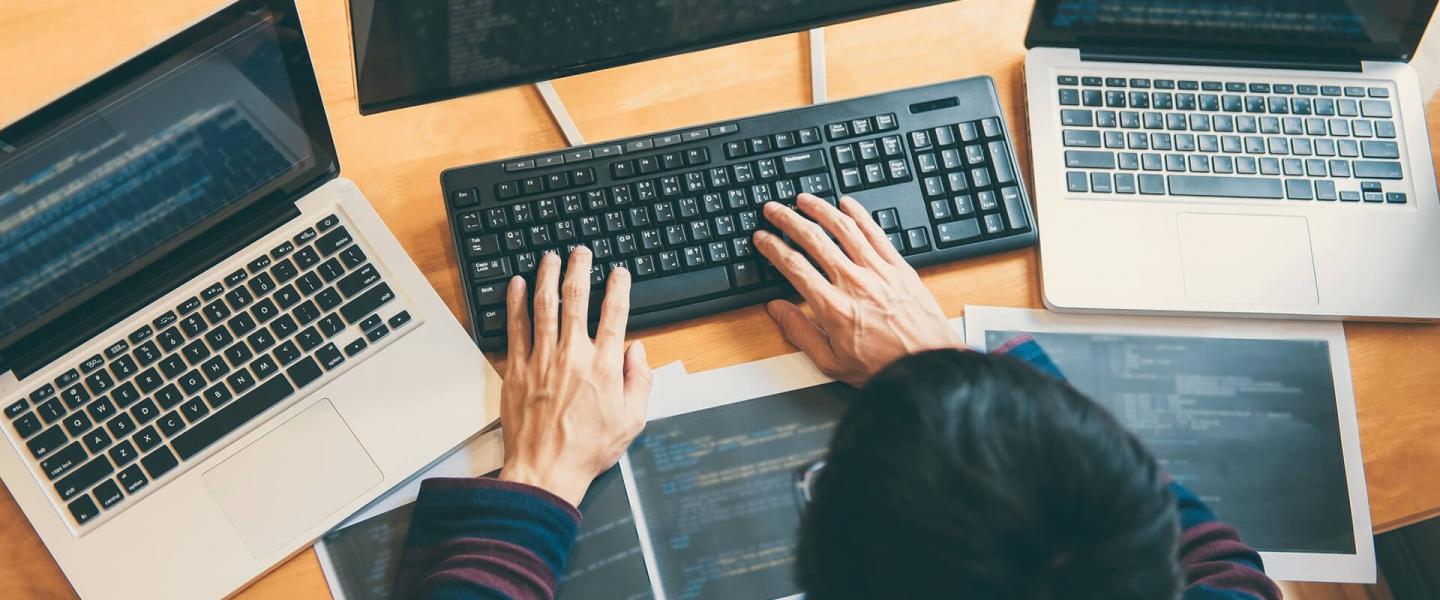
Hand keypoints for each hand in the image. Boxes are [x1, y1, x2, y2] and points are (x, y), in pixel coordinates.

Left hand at [498, 248, 652, 506]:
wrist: (545, 471)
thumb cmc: (586, 450)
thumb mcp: (632, 420)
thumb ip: (640, 381)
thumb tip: (637, 351)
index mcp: (604, 367)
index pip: (615, 314)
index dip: (618, 287)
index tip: (619, 273)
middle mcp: (573, 356)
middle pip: (577, 299)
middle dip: (580, 269)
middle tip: (580, 252)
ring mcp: (542, 361)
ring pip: (545, 306)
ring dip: (548, 276)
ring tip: (550, 257)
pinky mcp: (517, 370)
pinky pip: (516, 328)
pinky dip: (516, 303)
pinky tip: (518, 286)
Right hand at [753, 194, 962, 386]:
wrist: (926, 366)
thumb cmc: (882, 367)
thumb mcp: (830, 362)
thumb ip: (800, 333)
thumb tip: (777, 310)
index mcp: (832, 306)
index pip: (793, 266)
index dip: (773, 247)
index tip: (762, 238)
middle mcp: (853, 282)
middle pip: (814, 240)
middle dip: (789, 220)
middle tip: (774, 209)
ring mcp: (878, 271)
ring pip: (844, 229)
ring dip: (820, 210)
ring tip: (804, 199)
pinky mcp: (899, 267)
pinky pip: (876, 233)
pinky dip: (859, 215)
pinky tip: (847, 204)